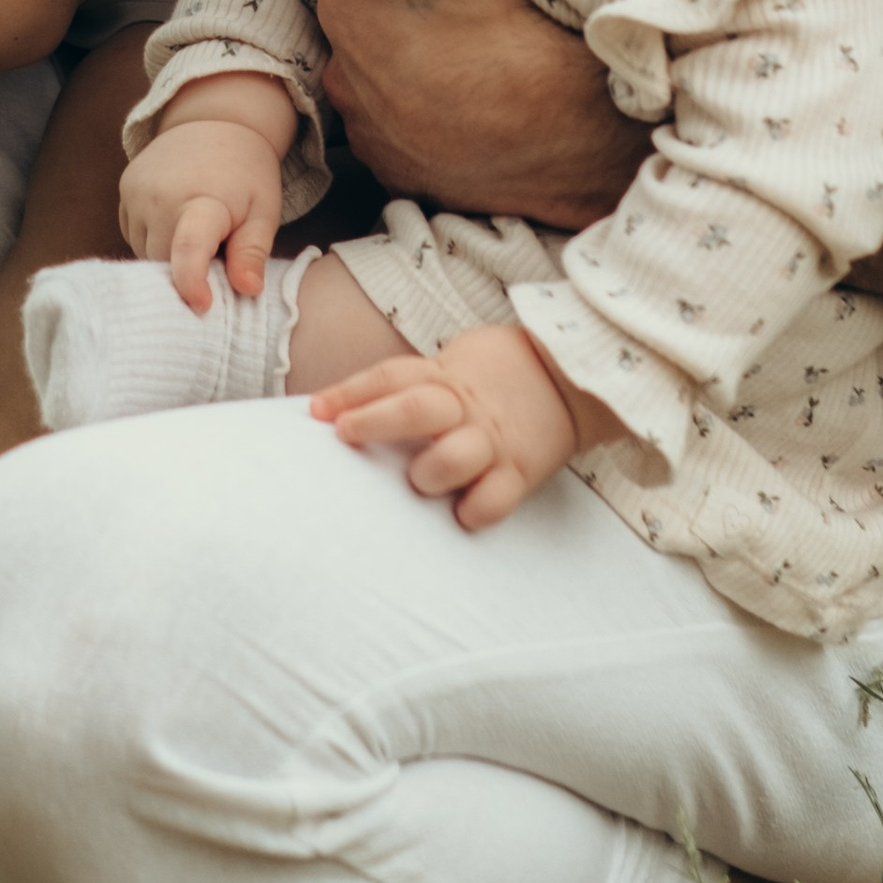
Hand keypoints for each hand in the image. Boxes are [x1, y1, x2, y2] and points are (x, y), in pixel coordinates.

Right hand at [118, 118, 288, 306]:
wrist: (216, 119)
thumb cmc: (246, 173)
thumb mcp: (263, 211)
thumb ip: (253, 252)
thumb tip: (248, 290)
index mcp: (203, 200)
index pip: (189, 248)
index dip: (192, 283)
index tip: (202, 306)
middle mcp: (161, 196)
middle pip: (165, 263)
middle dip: (188, 272)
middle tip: (216, 256)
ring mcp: (137, 191)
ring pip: (145, 253)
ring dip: (168, 257)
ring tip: (198, 234)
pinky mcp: (124, 188)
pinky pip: (134, 235)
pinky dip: (153, 240)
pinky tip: (176, 222)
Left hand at [311, 320, 586, 529]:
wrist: (567, 378)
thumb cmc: (489, 378)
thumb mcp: (450, 366)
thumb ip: (408, 386)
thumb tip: (338, 409)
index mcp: (445, 378)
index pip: (391, 377)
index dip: (351, 392)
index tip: (316, 410)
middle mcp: (466, 408)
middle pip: (417, 408)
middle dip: (375, 421)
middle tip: (345, 433)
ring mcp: (494, 440)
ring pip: (456, 455)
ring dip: (429, 471)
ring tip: (417, 481)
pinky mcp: (521, 471)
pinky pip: (497, 497)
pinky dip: (477, 510)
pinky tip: (462, 516)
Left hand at [316, 0, 650, 226]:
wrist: (567, 130)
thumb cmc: (509, 21)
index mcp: (341, 6)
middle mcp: (338, 77)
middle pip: (376, 29)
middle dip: (409, 22)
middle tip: (470, 20)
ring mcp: (370, 135)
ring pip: (389, 83)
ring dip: (418, 73)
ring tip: (476, 66)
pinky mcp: (400, 177)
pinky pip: (407, 137)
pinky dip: (432, 123)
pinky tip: (475, 109)